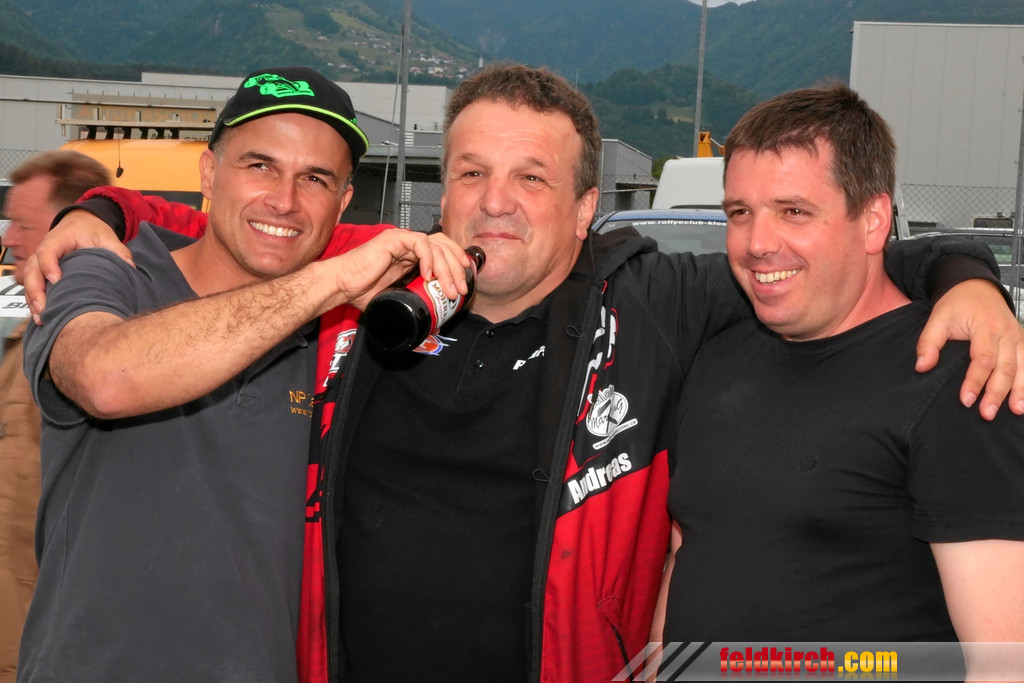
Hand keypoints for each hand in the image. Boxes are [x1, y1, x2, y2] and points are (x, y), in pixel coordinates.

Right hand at [25, 210, 133, 323]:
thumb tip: (129, 266)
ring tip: (41, 318)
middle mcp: (44, 249)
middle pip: (31, 269)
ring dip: (32, 299)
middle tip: (44, 307)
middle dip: (35, 290)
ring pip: (28, 280)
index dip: (49, 265)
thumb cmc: (92, 230)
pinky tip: (41, 317)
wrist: (83, 224)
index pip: (47, 251)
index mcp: (59, 238)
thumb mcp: (107, 237)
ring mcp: (40, 261)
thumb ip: (118, 251)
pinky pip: (32, 286)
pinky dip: (34, 301)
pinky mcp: (41, 272)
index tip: (56, 280)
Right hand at [314, 228, 471, 311]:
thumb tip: (431, 320)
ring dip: (447, 268)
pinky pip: (420, 242)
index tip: (464, 282)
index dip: (457, 263)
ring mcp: (402, 240)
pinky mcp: (393, 239)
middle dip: (457, 268)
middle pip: (445, 246)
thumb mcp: (397, 297)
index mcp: (412, 256)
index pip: (443, 251)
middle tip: (460, 289)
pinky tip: (428, 275)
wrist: (342, 285)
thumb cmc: (361, 290)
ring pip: (436, 245)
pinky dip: (429, 258)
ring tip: (448, 288)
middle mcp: (409, 245)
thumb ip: (413, 299)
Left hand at [916, 279, 1023, 419]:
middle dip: (996, 392)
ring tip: (1015, 411)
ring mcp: (1018, 336)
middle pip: (1005, 367)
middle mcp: (1007, 332)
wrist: (976, 286)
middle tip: (986, 414)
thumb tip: (922, 367)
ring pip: (1022, 366)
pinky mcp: (1022, 341)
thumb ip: (929, 343)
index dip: (975, 381)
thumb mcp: (937, 319)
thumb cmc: (957, 304)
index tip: (966, 399)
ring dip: (1019, 390)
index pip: (983, 359)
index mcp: (985, 326)